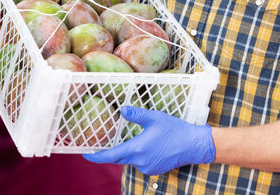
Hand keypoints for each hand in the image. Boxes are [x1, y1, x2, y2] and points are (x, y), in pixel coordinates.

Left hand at [83, 106, 214, 175]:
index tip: (85, 155)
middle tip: (99, 148)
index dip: (96, 157)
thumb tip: (122, 109)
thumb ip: (136, 114)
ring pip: (130, 160)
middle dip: (109, 154)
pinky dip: (137, 155)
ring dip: (126, 153)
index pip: (110, 156)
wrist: (194, 145)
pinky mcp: (155, 169)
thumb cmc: (174, 130)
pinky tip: (142, 146)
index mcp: (137, 149)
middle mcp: (140, 162)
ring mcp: (148, 167)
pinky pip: (140, 162)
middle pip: (119, 159)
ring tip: (125, 141)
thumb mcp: (154, 117)